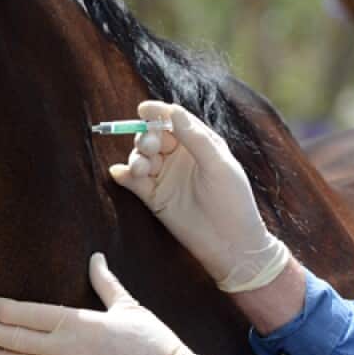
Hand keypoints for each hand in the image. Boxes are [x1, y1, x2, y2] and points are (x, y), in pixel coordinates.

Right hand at [109, 101, 290, 291]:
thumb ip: (195, 138)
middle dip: (145, 138)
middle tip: (149, 147)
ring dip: (136, 158)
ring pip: (141, 157)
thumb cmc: (233, 201)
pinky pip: (134, 182)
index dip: (157, 113)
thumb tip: (173, 111)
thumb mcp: (218, 165)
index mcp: (199, 144)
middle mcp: (180, 157)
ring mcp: (166, 177)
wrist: (232, 245)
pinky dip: (124, 175)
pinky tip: (120, 174)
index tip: (143, 110)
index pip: (173, 121)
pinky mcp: (154, 198)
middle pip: (152, 137)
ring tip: (140, 168)